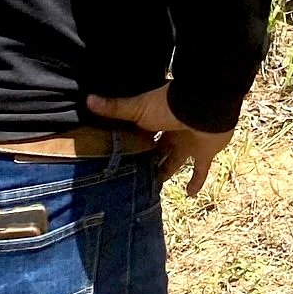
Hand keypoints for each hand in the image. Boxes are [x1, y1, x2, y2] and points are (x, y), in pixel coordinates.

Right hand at [84, 85, 234, 195]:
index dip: (131, 147)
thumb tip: (88, 99)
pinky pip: (200, 171)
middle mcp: (171, 133)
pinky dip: (196, 182)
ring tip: (152, 189)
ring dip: (166, 173)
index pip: (140, 137)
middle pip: (156, 151)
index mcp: (155, 121)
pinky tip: (190, 195)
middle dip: (147, 162)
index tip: (117, 160)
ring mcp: (188, 143)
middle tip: (132, 178)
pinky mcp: (204, 153)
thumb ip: (115, 108)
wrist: (205, 107)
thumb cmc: (169, 106)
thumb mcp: (138, 108)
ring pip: (174, 162)